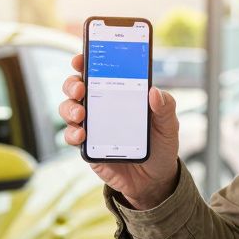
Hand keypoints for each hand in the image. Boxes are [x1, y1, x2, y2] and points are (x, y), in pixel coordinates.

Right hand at [58, 53, 179, 209]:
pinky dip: (72, 133)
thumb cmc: (161, 146)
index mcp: (119, 95)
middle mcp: (101, 107)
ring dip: (69, 107)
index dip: (86, 62)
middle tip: (80, 88)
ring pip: (69, 109)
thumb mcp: (169, 125)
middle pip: (76, 88)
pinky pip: (72, 136)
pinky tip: (82, 134)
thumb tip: (154, 92)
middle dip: (72, 83)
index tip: (82, 58)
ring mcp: (92, 126)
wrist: (155, 180)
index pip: (98, 72)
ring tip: (81, 114)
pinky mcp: (87, 147)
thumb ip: (165, 107)